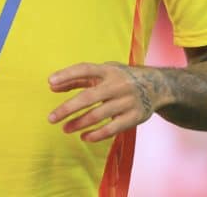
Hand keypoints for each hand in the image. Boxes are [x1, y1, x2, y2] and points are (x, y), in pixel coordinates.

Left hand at [47, 62, 161, 141]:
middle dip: (68, 108)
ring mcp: (127, 101)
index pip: (85, 69)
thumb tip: (51, 85)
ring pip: (98, 115)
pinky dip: (96, 135)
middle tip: (51, 118)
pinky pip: (112, 129)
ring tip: (65, 128)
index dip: (67, 74)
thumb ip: (78, 79)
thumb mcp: (103, 73)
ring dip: (79, 123)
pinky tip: (84, 136)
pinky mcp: (135, 117)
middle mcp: (118, 84)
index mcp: (108, 70)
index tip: (50, 82)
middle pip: (89, 97)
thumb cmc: (120, 78)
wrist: (157, 86)